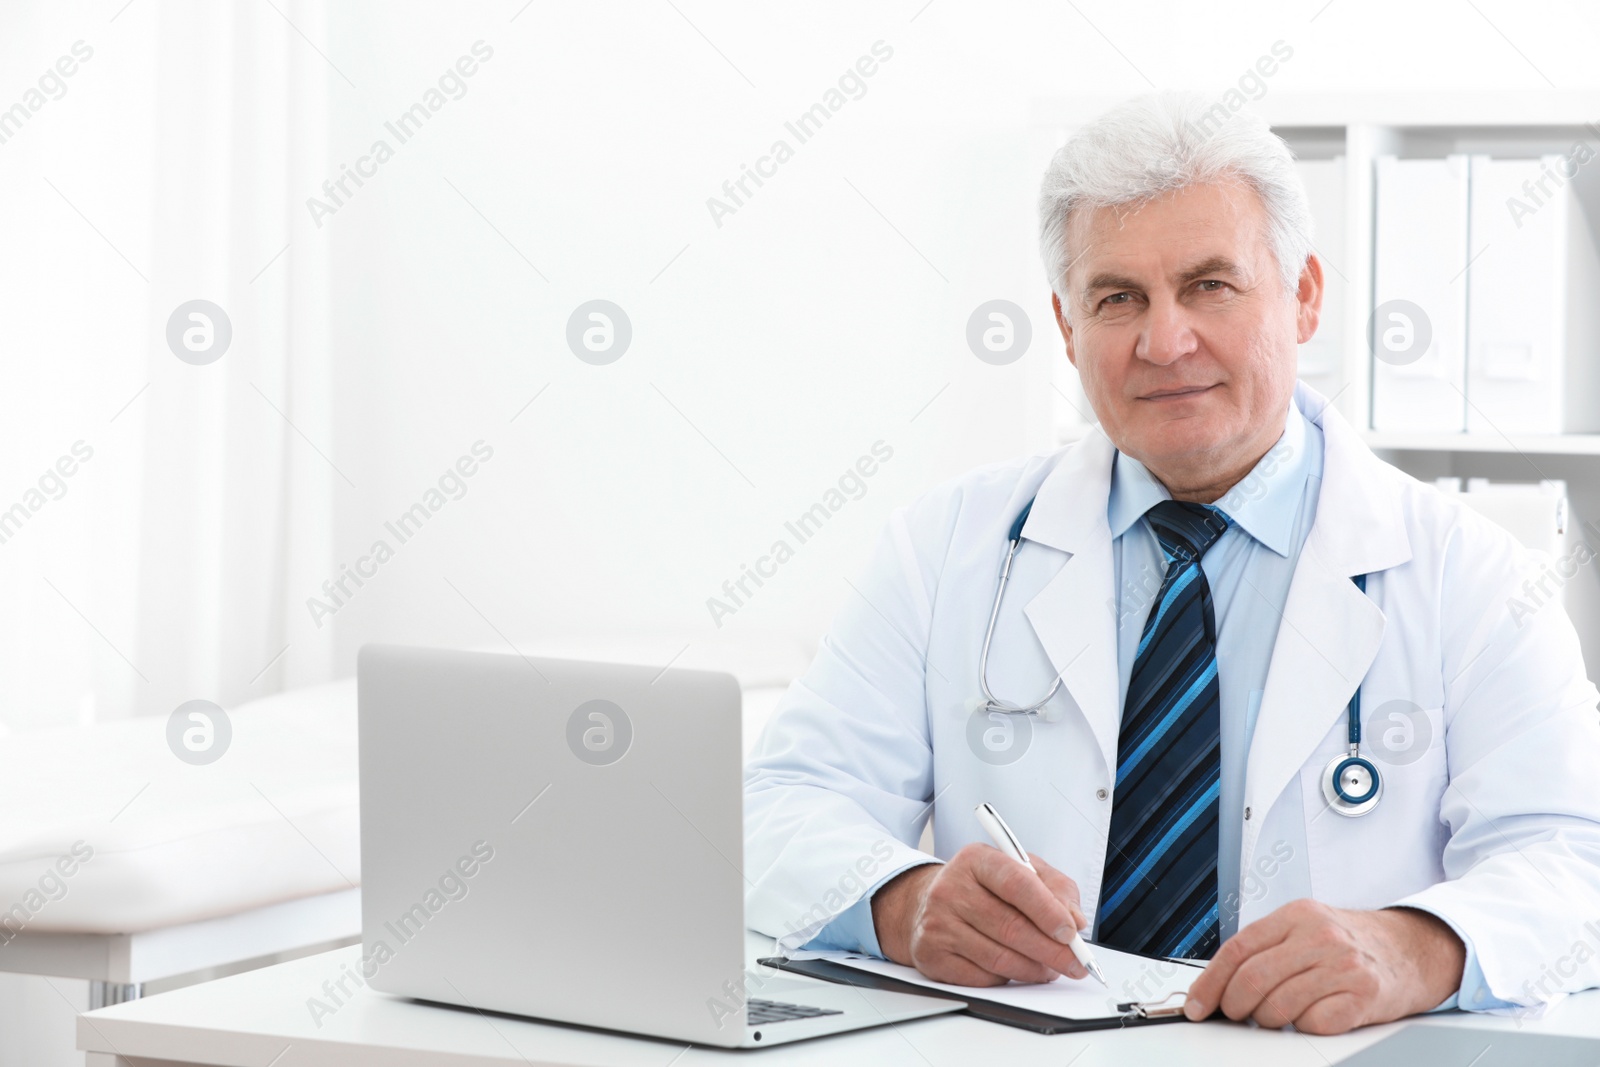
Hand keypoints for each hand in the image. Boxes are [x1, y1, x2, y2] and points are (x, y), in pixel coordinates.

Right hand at [870, 843, 1090, 985]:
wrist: (927, 904)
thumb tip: (1075, 921)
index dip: (1047, 911)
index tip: (1071, 932)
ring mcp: (937, 923)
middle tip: (1075, 963)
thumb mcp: (1021, 871)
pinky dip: (1007, 978)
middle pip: (1010, 927)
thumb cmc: (983, 888)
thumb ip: (1055, 889)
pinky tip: (1016, 970)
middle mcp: (951, 888)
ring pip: (999, 958)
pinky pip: (982, 977)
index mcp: (976, 860)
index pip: (1016, 884)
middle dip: (1051, 951)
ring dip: (1033, 969)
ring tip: (1050, 969)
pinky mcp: (932, 955)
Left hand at [1183, 900, 1466, 1033]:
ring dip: (1269, 1020)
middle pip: (1252, 981)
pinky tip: (1313, 1014)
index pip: (1237, 950)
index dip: (1210, 982)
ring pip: (1278, 1007)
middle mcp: (1320, 936)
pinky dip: (1304, 1026)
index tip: (1197, 1005)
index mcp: (1297, 914)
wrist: (1413, 949)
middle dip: (1234, 1007)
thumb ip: (1266, 947)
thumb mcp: (1306, 928)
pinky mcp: (1364, 997)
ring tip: (1279, 1013)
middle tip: (1235, 1015)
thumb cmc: (1351, 942)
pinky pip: (1313, 1024)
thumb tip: (1217, 984)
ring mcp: (1344, 966)